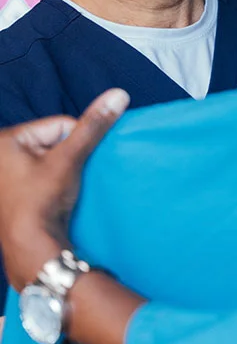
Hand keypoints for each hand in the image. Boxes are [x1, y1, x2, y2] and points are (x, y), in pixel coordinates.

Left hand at [0, 89, 128, 290]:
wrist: (31, 249)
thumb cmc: (41, 201)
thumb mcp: (69, 158)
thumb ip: (93, 126)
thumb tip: (118, 94)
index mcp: (6, 140)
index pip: (59, 125)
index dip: (77, 141)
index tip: (79, 162)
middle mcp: (1, 155)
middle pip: (54, 142)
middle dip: (69, 156)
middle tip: (70, 176)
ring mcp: (6, 176)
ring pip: (51, 160)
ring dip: (64, 170)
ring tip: (65, 188)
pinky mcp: (14, 194)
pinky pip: (44, 176)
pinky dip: (56, 183)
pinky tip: (59, 196)